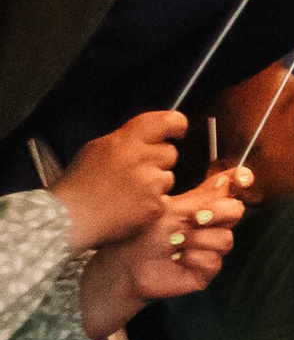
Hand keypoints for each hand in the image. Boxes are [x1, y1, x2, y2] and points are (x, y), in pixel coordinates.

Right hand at [54, 109, 184, 253]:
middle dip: (158, 160)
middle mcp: (141, 159)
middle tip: (135, 171)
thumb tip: (150, 135)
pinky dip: (151, 203)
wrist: (71, 218)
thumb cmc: (80, 184)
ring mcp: (150, 184)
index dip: (176, 125)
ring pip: (168, 177)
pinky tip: (130, 206)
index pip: (167, 121)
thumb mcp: (97, 148)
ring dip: (155, 184)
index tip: (177, 130)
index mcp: (126, 140)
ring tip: (128, 192)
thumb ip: (126, 139)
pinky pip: (165, 200)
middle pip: (170, 152)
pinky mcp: (155, 206)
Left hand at [83, 170, 243, 325]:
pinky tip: (176, 259)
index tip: (243, 178)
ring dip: (197, 240)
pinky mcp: (207, 270)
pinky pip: (214, 261)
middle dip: (218, 213)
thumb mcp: (170, 209)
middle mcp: (211, 225)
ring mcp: (211, 248)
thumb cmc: (142, 235)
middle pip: (236, 211)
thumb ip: (201, 196)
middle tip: (195, 218)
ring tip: (174, 243)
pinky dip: (193, 258)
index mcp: (203, 205)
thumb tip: (227, 178)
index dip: (241, 181)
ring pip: (225, 239)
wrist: (126, 265)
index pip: (230, 189)